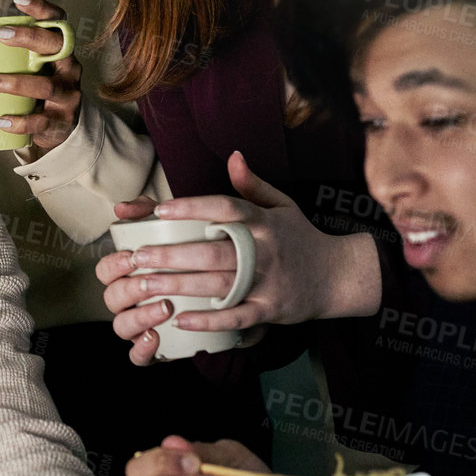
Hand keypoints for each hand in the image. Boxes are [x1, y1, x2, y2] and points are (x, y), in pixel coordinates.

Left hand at [0, 0, 81, 159]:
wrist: (58, 131)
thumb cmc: (34, 94)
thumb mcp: (22, 72)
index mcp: (58, 50)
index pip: (57, 21)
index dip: (42, 8)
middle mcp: (69, 68)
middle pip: (56, 45)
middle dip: (29, 37)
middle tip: (0, 35)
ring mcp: (68, 95)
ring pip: (46, 85)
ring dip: (15, 82)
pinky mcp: (62, 122)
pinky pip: (42, 121)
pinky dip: (22, 121)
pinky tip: (3, 121)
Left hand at [96, 152, 378, 363]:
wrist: (338, 276)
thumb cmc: (301, 238)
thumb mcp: (282, 206)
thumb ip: (252, 185)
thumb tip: (234, 155)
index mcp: (262, 220)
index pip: (224, 208)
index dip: (192, 207)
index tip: (160, 209)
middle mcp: (263, 249)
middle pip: (213, 250)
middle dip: (172, 254)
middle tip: (138, 256)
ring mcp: (267, 281)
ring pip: (218, 284)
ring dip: (180, 286)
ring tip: (145, 285)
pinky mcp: (270, 309)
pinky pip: (236, 316)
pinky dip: (210, 319)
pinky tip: (181, 317)